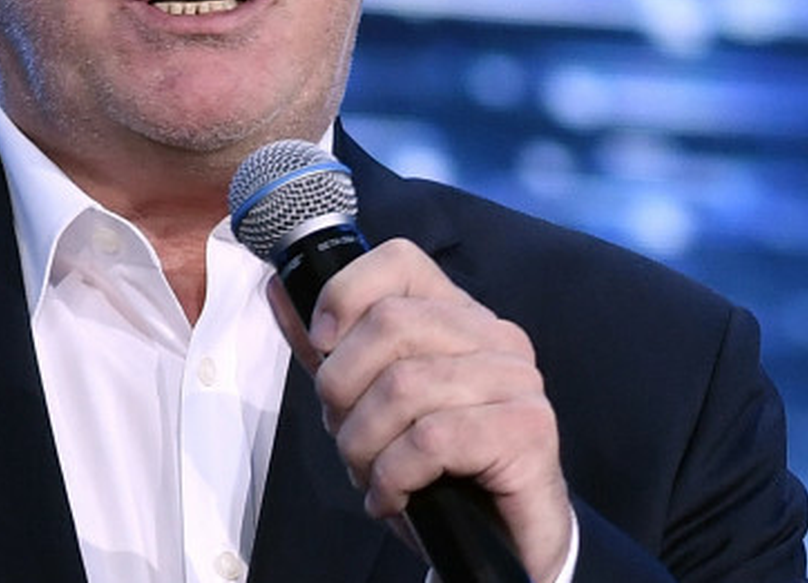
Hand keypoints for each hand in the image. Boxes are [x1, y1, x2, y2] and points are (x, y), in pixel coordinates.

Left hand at [269, 238, 573, 582]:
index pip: (399, 261)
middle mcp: (495, 337)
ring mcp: (517, 380)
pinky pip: (432, 439)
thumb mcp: (371, 406)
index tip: (323, 346)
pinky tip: (396, 497)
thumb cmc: (436, 471)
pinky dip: (395, 476)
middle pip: (390, 323)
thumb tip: (278, 290)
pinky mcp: (528, 430)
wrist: (502, 545)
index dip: (345, 295)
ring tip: (371, 475)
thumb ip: (332, 351)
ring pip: (404, 386)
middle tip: (346, 435)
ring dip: (365, 444)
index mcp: (459, 317)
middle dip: (343, 388)